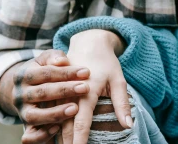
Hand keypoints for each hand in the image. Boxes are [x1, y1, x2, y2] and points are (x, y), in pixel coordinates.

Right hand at [4, 50, 90, 143]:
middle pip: (42, 93)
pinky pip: (30, 136)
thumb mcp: (45, 60)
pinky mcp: (25, 127)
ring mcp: (21, 112)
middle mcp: (20, 94)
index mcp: (24, 75)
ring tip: (74, 109)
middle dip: (64, 91)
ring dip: (55, 113)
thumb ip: (54, 57)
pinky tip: (58, 128)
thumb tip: (62, 60)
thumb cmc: (42, 70)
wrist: (24, 89)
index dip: (66, 73)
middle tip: (85, 88)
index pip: (46, 73)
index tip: (86, 72)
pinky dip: (43, 134)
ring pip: (34, 116)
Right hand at [56, 29, 130, 143]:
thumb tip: (128, 125)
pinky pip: (48, 112)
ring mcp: (58, 93)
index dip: (80, 139)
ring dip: (57, 136)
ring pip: (53, 119)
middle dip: (67, 141)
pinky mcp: (53, 92)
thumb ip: (122, 104)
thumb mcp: (118, 80)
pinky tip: (52, 138)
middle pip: (64, 124)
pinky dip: (50, 126)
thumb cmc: (106, 63)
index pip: (81, 122)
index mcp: (86, 91)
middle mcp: (68, 93)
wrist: (88, 43)